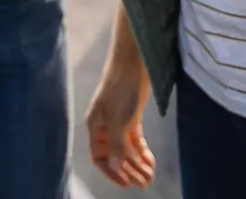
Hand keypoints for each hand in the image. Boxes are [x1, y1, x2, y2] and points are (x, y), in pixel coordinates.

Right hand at [86, 54, 155, 187]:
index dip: (111, 171)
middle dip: (129, 170)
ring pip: (126, 148)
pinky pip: (135, 139)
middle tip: (145, 183)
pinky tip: (151, 160)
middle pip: (115, 155)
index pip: (99, 156)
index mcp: (95, 126)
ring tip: (150, 176)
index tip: (127, 183)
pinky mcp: (131, 115)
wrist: (133, 62)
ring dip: (138, 163)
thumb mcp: (119, 118)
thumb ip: (117, 143)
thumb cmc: (121, 88)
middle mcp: (105, 126)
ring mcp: (118, 120)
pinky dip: (142, 151)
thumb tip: (115, 166)